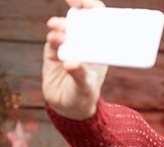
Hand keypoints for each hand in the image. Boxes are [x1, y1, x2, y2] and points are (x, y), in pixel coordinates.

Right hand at [42, 0, 107, 119]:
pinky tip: (54, 38)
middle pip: (80, 18)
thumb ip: (80, 74)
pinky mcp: (53, 53)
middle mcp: (83, 42)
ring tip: (59, 29)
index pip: (98, 20)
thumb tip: (71, 63)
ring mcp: (68, 46)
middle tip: (75, 3)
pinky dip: (54, 37)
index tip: (89, 3)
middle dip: (77, 8)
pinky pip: (53, 40)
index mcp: (99, 46)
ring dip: (62, 25)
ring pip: (64, 28)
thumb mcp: (86, 86)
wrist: (69, 107)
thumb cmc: (85, 94)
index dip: (94, 8)